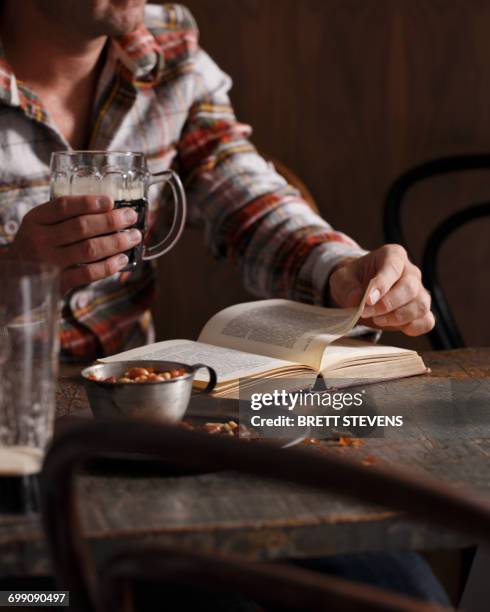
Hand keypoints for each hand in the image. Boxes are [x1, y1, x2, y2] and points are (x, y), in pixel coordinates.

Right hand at [7, 195, 141, 293]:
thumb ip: (64, 217)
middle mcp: (40, 240)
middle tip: (131, 217)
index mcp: (35, 220)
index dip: (89, 202)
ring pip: (89, 249)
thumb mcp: (40, 225)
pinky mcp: (58, 283)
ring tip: (133, 236)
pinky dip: (109, 266)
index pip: (63, 206)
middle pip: (81, 227)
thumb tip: (108, 208)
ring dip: (116, 242)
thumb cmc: (35, 246)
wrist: (11, 278)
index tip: (111, 201)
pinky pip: (88, 274)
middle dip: (111, 221)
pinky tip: (122, 259)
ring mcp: (49, 263)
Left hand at [328, 244, 434, 335]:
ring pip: (421, 305)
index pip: (393, 267)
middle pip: (410, 287)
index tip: (367, 300)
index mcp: (392, 255)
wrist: (359, 293)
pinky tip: (393, 326)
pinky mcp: (420, 311)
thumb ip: (347, 287)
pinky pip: (427, 321)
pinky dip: (413, 327)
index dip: (382, 284)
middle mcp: (410, 271)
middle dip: (387, 304)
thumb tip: (356, 299)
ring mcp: (419, 291)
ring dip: (398, 317)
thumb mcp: (341, 279)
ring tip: (376, 320)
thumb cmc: (353, 281)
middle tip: (366, 312)